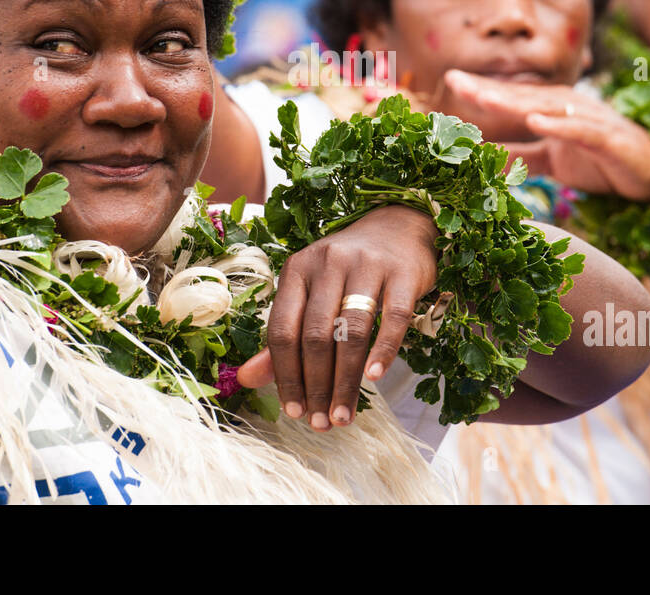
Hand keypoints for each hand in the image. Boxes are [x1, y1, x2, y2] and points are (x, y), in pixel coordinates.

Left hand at [237, 204, 436, 430]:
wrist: (399, 227)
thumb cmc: (347, 270)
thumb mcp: (311, 294)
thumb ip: (283, 337)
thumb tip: (247, 379)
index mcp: (297, 269)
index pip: (283, 329)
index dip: (285, 375)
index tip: (293, 411)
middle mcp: (328, 262)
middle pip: (316, 334)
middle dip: (316, 385)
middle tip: (321, 422)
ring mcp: (367, 264)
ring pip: (351, 330)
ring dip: (346, 380)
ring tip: (344, 413)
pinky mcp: (403, 272)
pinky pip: (392, 317)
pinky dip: (383, 350)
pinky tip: (375, 377)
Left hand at [444, 69, 649, 200]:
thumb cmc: (601, 161)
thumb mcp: (552, 161)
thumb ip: (521, 156)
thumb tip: (483, 158)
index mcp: (554, 109)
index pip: (512, 98)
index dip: (482, 91)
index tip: (450, 82)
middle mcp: (569, 106)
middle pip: (523, 96)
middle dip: (488, 89)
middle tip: (454, 80)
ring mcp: (590, 119)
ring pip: (547, 107)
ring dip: (514, 102)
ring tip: (483, 98)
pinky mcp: (609, 138)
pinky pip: (580, 129)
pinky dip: (558, 124)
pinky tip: (536, 120)